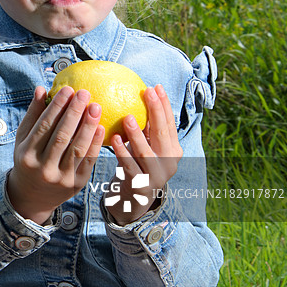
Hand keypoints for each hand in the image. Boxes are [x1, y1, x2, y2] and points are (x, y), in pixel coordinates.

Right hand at [7, 85, 103, 223]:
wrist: (32, 197)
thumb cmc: (28, 160)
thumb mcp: (23, 140)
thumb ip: (33, 115)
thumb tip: (42, 89)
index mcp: (26, 154)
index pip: (44, 126)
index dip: (56, 107)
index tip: (68, 89)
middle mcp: (43, 168)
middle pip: (61, 136)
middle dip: (74, 112)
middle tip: (85, 93)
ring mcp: (61, 178)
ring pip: (77, 148)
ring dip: (88, 126)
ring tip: (96, 107)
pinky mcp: (76, 184)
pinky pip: (88, 160)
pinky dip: (96, 143)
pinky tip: (101, 127)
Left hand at [105, 85, 182, 224]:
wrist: (133, 200)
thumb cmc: (137, 165)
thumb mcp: (145, 146)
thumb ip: (145, 129)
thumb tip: (138, 96)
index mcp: (173, 150)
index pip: (169, 124)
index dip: (164, 105)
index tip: (155, 87)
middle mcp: (169, 162)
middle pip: (162, 134)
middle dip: (156, 111)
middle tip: (147, 93)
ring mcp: (156, 176)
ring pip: (146, 152)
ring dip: (136, 134)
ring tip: (127, 118)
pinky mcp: (141, 186)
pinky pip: (129, 166)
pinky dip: (121, 152)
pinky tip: (113, 139)